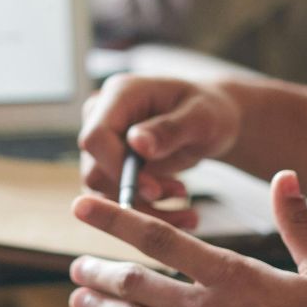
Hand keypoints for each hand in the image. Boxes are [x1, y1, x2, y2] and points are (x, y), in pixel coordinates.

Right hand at [79, 73, 239, 229]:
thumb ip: (169, 129)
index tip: (154, 189)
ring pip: (103, 192)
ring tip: (185, 200)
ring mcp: (103, 143)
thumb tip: (137, 144)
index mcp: (120, 94)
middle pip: (95, 169)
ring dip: (143, 206)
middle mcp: (102, 116)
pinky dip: (146, 212)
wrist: (211, 120)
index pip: (96, 137)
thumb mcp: (202, 117)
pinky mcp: (109, 166)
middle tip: (180, 192)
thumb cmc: (209, 110)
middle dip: (136, 192)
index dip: (117, 168)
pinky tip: (179, 211)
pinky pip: (115, 200)